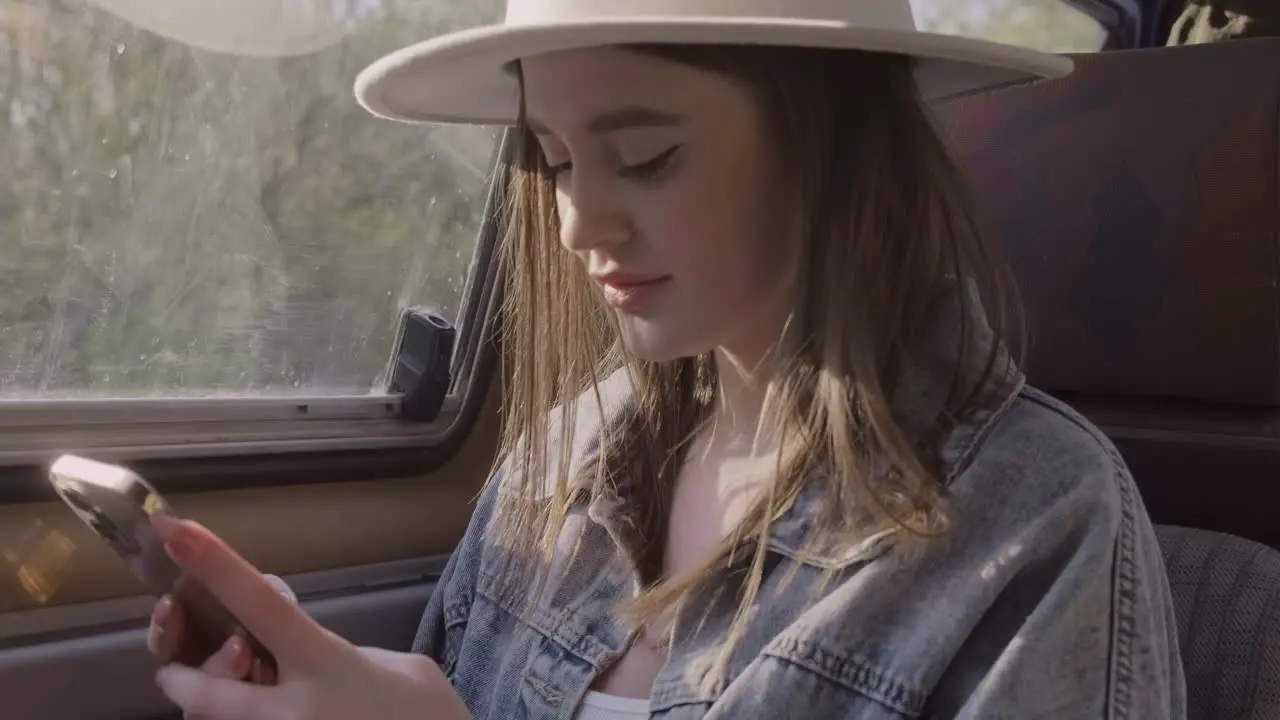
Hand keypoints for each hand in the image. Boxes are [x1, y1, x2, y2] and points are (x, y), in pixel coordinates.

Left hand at [146, 515, 471, 719]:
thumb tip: (303, 653)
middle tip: (178, 670)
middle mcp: (296, 712)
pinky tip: (277, 706)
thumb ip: (339, 653)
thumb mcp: (399, 669)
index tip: (176, 529)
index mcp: (329, 667)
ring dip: (217, 709)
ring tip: (243, 691)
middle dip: (181, 677)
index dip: (216, 566)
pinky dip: (249, 718)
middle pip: (204, 692)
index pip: (262, 607)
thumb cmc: (430, 716)